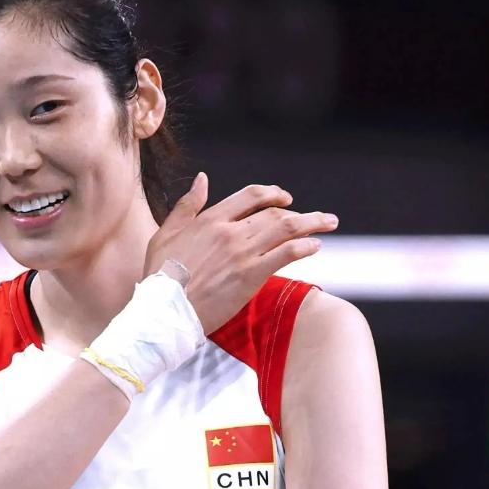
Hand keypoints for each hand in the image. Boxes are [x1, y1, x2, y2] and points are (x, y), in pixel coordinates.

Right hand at [144, 172, 337, 333]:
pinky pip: (286, 254)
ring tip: (329, 223)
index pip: (250, 195)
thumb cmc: (160, 276)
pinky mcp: (250, 276)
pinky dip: (304, 247)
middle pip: (274, 213)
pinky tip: (316, 246)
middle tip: (319, 217)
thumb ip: (188, 205)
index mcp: (210, 219)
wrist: (163, 309)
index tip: (286, 199)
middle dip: (301, 212)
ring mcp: (242, 253)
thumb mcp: (167, 232)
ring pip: (285, 229)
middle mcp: (229, 231)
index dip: (273, 193)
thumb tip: (202, 179)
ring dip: (312, 223)